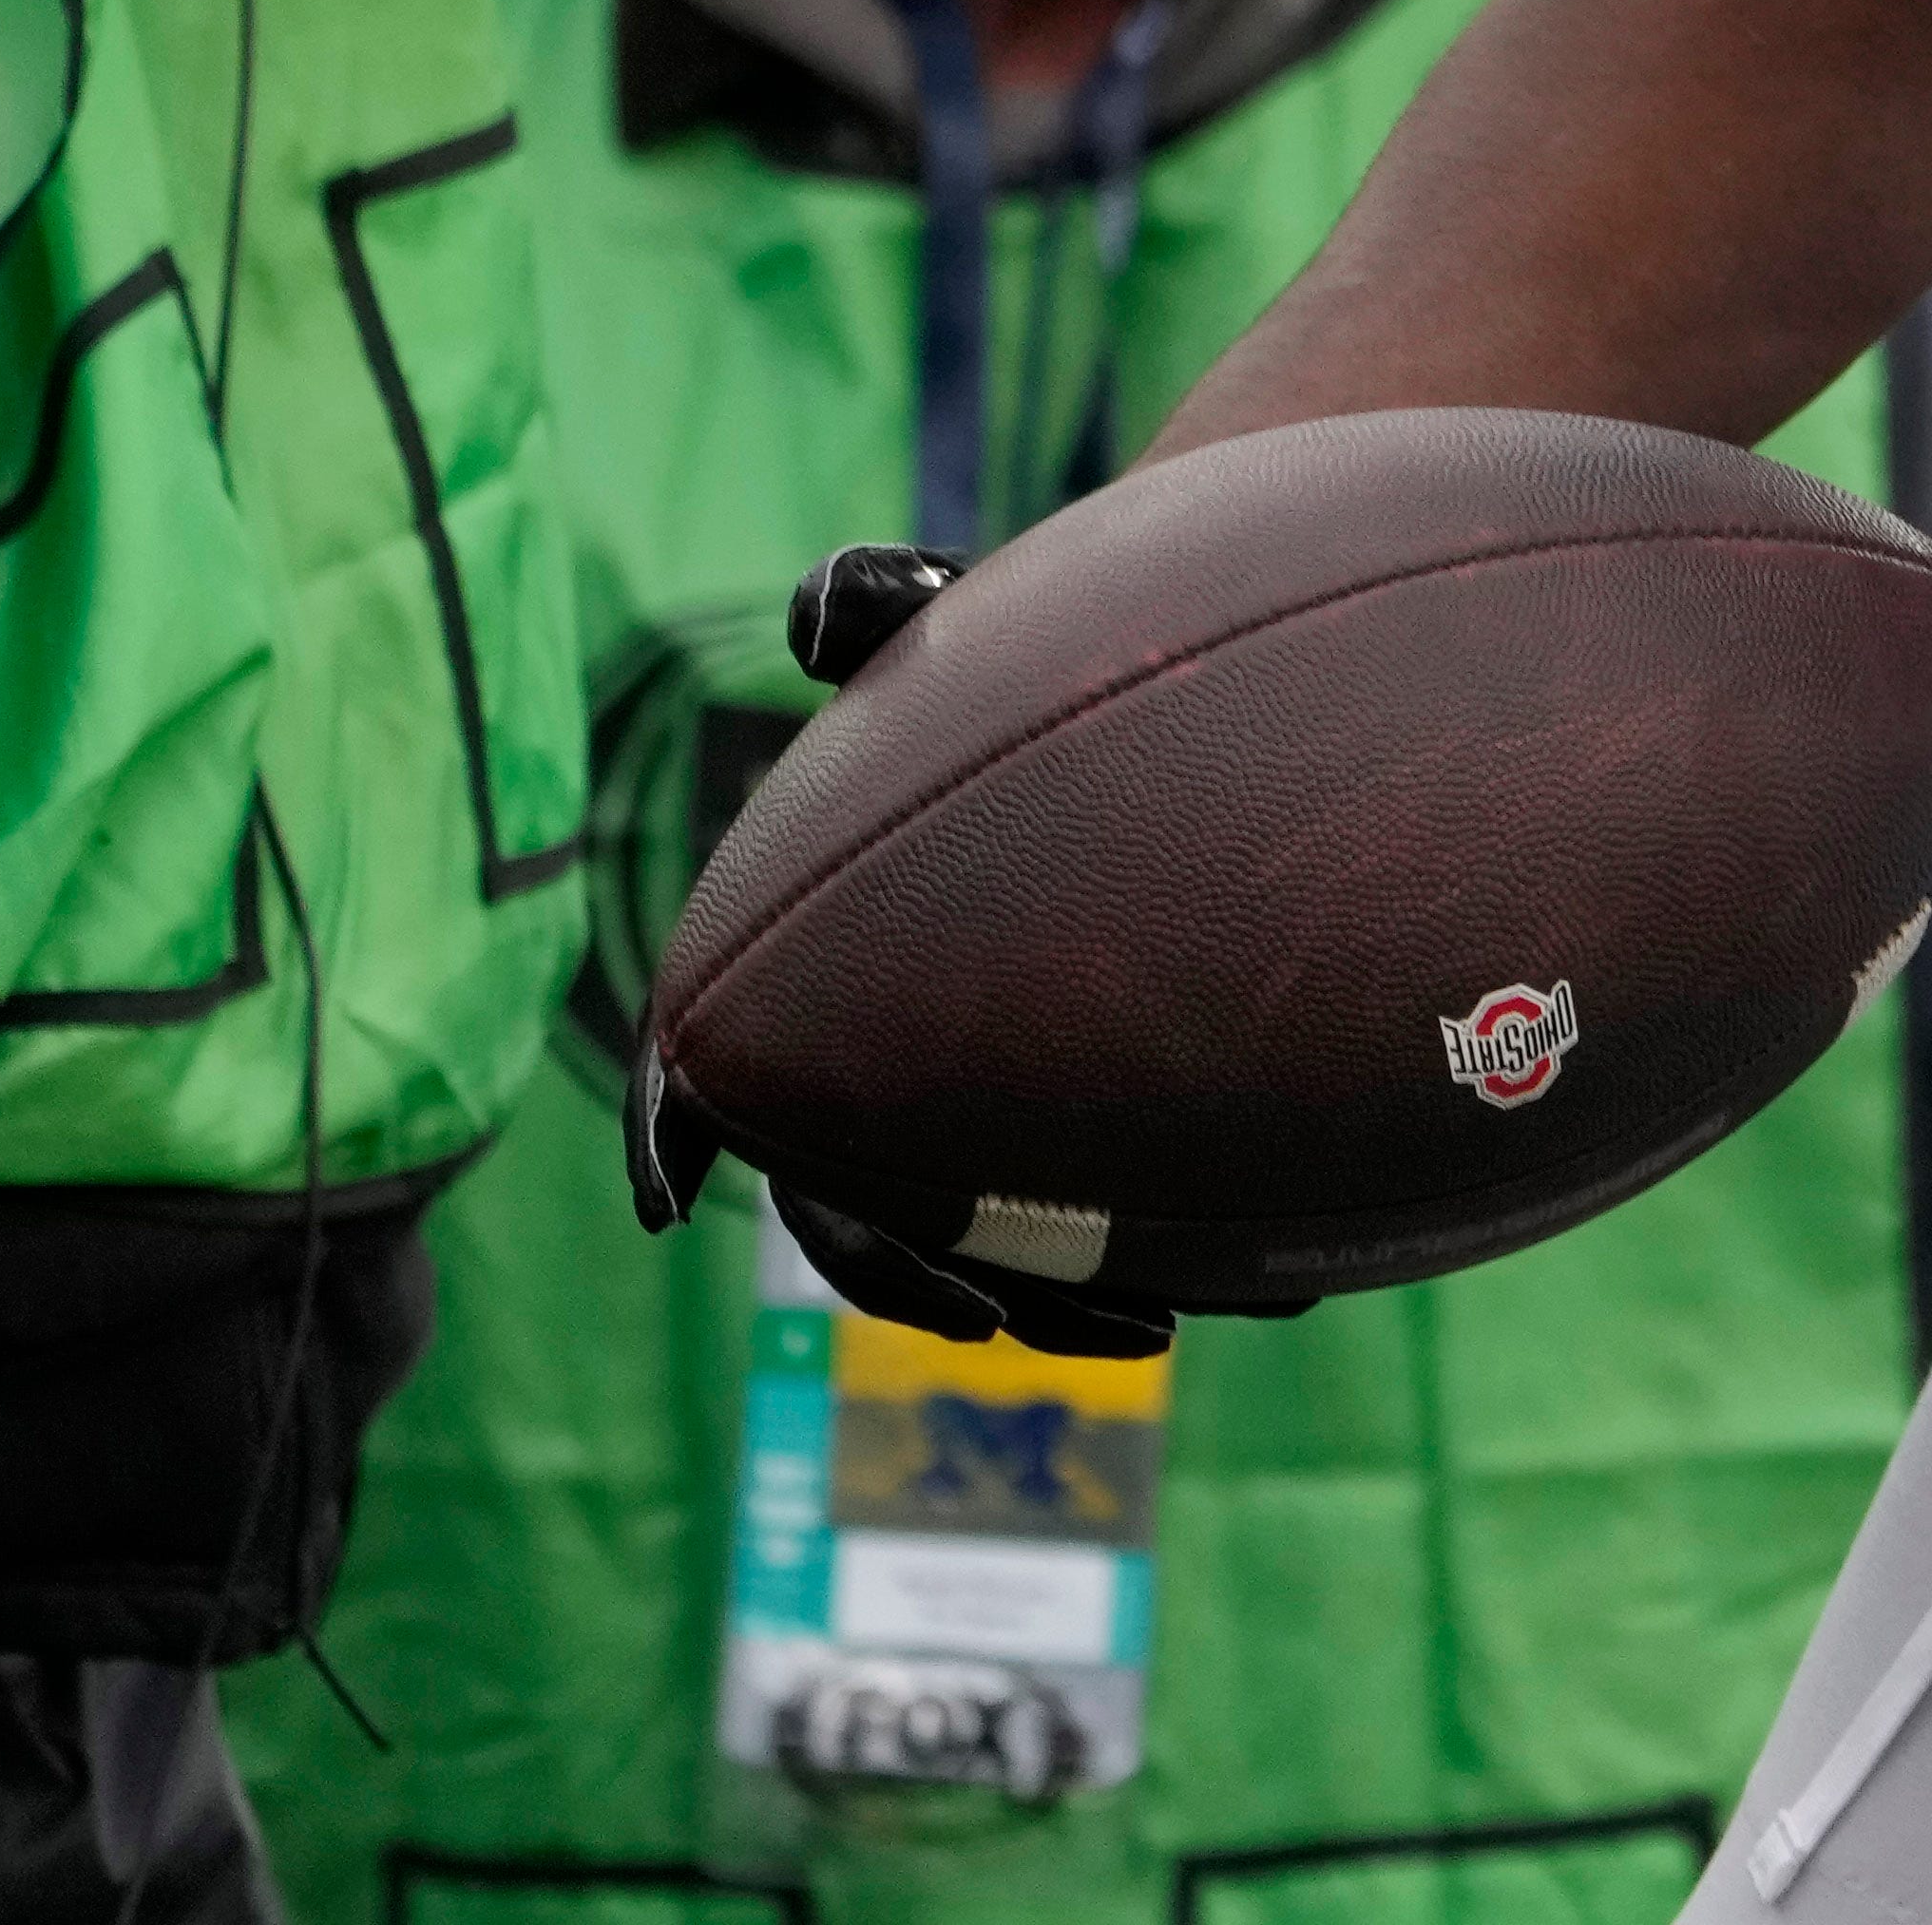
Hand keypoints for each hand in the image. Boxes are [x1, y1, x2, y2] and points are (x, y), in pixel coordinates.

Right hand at [616, 538, 1213, 1351]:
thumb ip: (885, 605)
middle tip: (1003, 1315)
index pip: (705, 1061)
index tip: (662, 1188)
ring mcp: (973, 1092)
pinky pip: (1102, 1212)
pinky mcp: (1079, 1108)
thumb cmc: (1009, 657)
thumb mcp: (945, 619)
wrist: (1119, 693)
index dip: (668, 1120)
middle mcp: (875, 1054)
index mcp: (805, 969)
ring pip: (993, 1239)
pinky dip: (1162, 1256)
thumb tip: (825, 599)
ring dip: (1061, 1298)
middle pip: (859, 1203)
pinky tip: (1269, 1288)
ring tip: (1155, 1332)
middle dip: (921, 1274)